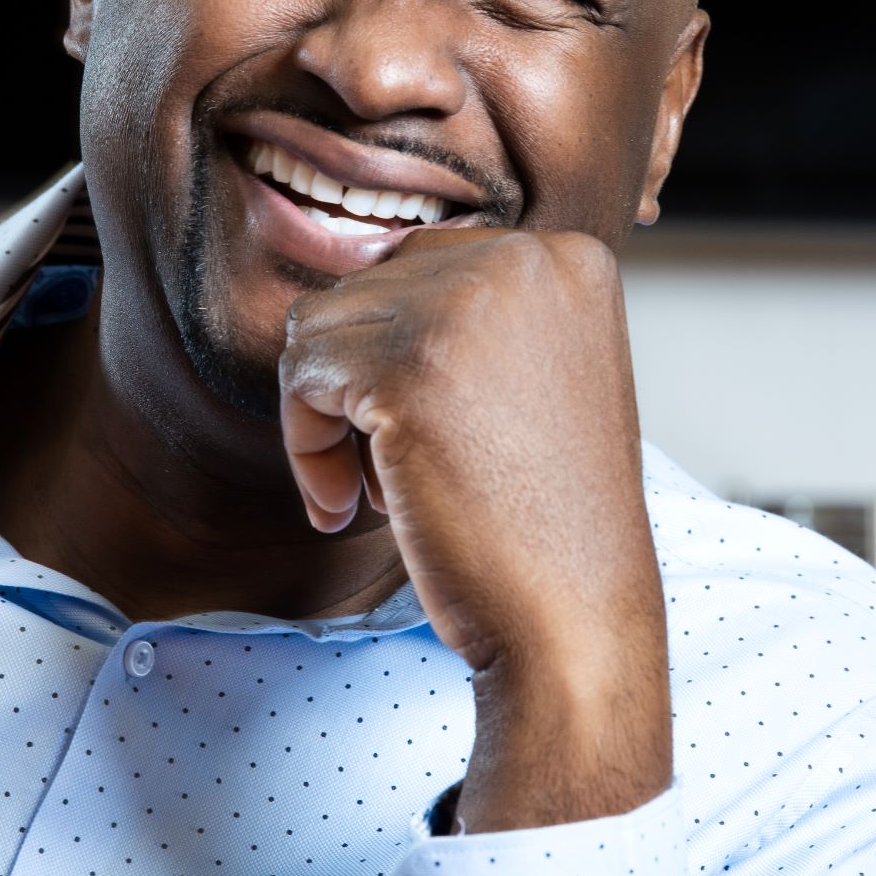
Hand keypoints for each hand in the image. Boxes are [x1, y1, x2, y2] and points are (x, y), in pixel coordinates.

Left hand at [277, 227, 671, 831]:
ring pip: (322, 324)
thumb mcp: (538, 379)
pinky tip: (354, 507)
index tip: (434, 435)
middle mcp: (526, 258)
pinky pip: (301, 374)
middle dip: (364, 381)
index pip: (428, 266)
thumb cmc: (548, 521)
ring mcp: (467, 300)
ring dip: (331, 415)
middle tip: (400, 471)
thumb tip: (357, 278)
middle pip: (371, 286)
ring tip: (382, 489)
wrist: (574, 617)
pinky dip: (308, 447)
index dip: (407, 357)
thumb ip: (473, 317)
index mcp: (571, 258)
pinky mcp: (407, 358)